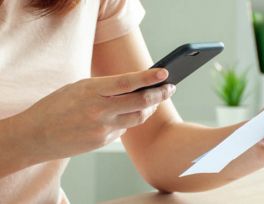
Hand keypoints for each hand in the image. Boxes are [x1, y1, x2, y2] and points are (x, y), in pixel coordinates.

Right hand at [10, 68, 175, 162]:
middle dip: (159, 95)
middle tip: (169, 88)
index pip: (127, 82)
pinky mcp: (102, 141)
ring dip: (149, 108)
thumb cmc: (56, 106)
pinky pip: (123, 130)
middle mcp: (100, 110)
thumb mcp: (79, 87)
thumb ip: (106, 88)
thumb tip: (133, 90)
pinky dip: (128, 121)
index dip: (149, 77)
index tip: (165, 73)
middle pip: (140, 102)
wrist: (36, 135)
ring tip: (153, 101)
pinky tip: (125, 115)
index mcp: (92, 90)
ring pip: (137, 118)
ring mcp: (102, 128)